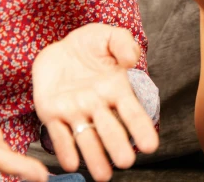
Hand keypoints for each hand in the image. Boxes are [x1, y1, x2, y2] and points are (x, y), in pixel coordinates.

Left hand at [32, 24, 158, 181]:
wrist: (59, 46)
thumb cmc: (90, 43)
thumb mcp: (108, 35)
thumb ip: (123, 44)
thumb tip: (132, 60)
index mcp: (115, 89)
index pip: (132, 112)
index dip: (141, 128)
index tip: (151, 146)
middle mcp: (97, 105)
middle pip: (110, 129)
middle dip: (117, 145)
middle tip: (126, 161)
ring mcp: (75, 111)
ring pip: (86, 138)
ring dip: (94, 157)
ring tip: (103, 175)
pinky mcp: (52, 113)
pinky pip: (59, 134)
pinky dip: (65, 149)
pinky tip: (70, 163)